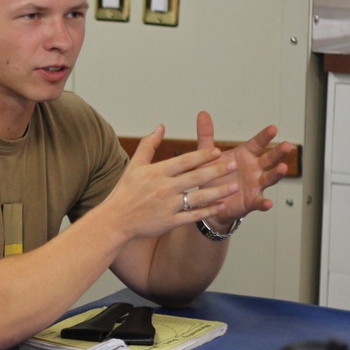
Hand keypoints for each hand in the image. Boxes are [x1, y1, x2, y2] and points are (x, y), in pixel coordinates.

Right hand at [102, 124, 239, 241]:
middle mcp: (164, 188)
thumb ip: (149, 145)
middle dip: (217, 170)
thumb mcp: (134, 165)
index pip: (185, 161)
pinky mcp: (170, 222)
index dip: (203, 156)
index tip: (218, 151)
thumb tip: (160, 127)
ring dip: (219, 191)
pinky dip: (208, 211)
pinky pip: (193, 215)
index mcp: (156, 172)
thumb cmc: (125, 191)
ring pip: (198, 197)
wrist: (115, 220)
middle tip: (234, 165)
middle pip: (196, 177)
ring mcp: (168, 206)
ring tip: (235, 186)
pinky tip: (221, 206)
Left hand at [195, 111, 290, 226]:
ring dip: (277, 173)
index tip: (273, 128)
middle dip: (278, 153)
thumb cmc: (212, 176)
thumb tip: (202, 114)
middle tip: (287, 145)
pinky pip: (259, 202)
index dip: (265, 136)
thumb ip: (206, 135)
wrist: (208, 201)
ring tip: (283, 168)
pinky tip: (267, 203)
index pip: (257, 143)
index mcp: (245, 156)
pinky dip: (264, 203)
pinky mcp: (251, 201)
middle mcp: (254, 169)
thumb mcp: (207, 155)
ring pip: (269, 178)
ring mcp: (255, 185)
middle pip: (269, 159)